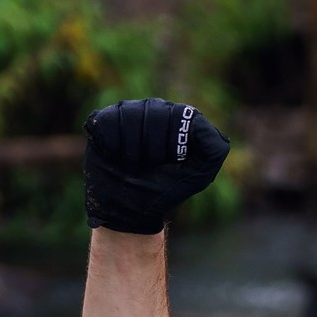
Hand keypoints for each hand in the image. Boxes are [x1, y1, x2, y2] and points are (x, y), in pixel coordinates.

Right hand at [84, 100, 230, 234]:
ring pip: (130, 116)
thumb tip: (198, 120)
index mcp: (178, 118)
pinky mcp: (103, 119)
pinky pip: (108, 122)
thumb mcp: (199, 174)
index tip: (173, 161)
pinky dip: (112, 147)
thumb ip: (213, 148)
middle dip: (154, 148)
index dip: (175, 141)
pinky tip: (115, 157)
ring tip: (133, 164)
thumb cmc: (164, 189)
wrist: (129, 208)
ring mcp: (127, 111)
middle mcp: (153, 108)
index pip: (181, 114)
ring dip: (133, 150)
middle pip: (155, 113)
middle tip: (151, 165)